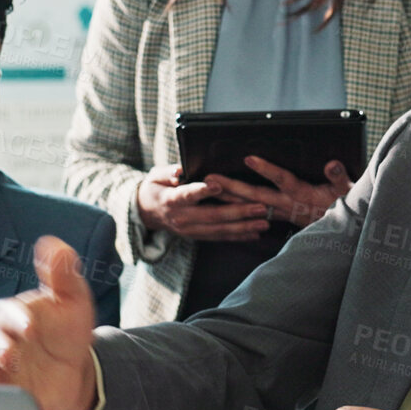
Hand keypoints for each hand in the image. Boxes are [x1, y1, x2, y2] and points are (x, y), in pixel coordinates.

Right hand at [0, 236, 99, 409]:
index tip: (31, 326)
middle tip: (11, 353)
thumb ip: (63, 273)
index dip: (16, 318)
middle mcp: (3, 340)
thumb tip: (53, 243)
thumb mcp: (73, 300)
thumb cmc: (68, 331)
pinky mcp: (6, 390)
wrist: (76, 372)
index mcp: (16, 316)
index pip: (6, 312)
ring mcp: (2, 367)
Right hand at [135, 163, 270, 240]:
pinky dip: (238, 237)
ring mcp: (190, 230)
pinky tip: (255, 235)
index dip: (201, 191)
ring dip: (243, 228)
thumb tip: (179, 171)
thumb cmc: (156, 188)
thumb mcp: (155, 176)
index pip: (187, 195)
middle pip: (212, 215)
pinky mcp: (197, 236)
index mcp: (171, 200)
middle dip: (238, 212)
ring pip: (219, 230)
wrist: (146, 212)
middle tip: (260, 207)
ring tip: (264, 224)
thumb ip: (168, 172)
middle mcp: (182, 218)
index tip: (217, 185)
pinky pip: (219, 238)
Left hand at [204, 157, 351, 228]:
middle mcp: (288, 204)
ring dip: (230, 198)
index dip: (266, 169)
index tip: (249, 158)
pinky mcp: (280, 217)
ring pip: (251, 205)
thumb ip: (338, 176)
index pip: (282, 179)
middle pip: (256, 195)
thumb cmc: (345, 205)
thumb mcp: (346, 190)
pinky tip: (225, 205)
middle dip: (232, 187)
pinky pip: (254, 213)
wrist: (344, 230)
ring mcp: (282, 212)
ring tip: (209, 189)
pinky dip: (239, 209)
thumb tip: (331, 164)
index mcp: (302, 194)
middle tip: (211, 178)